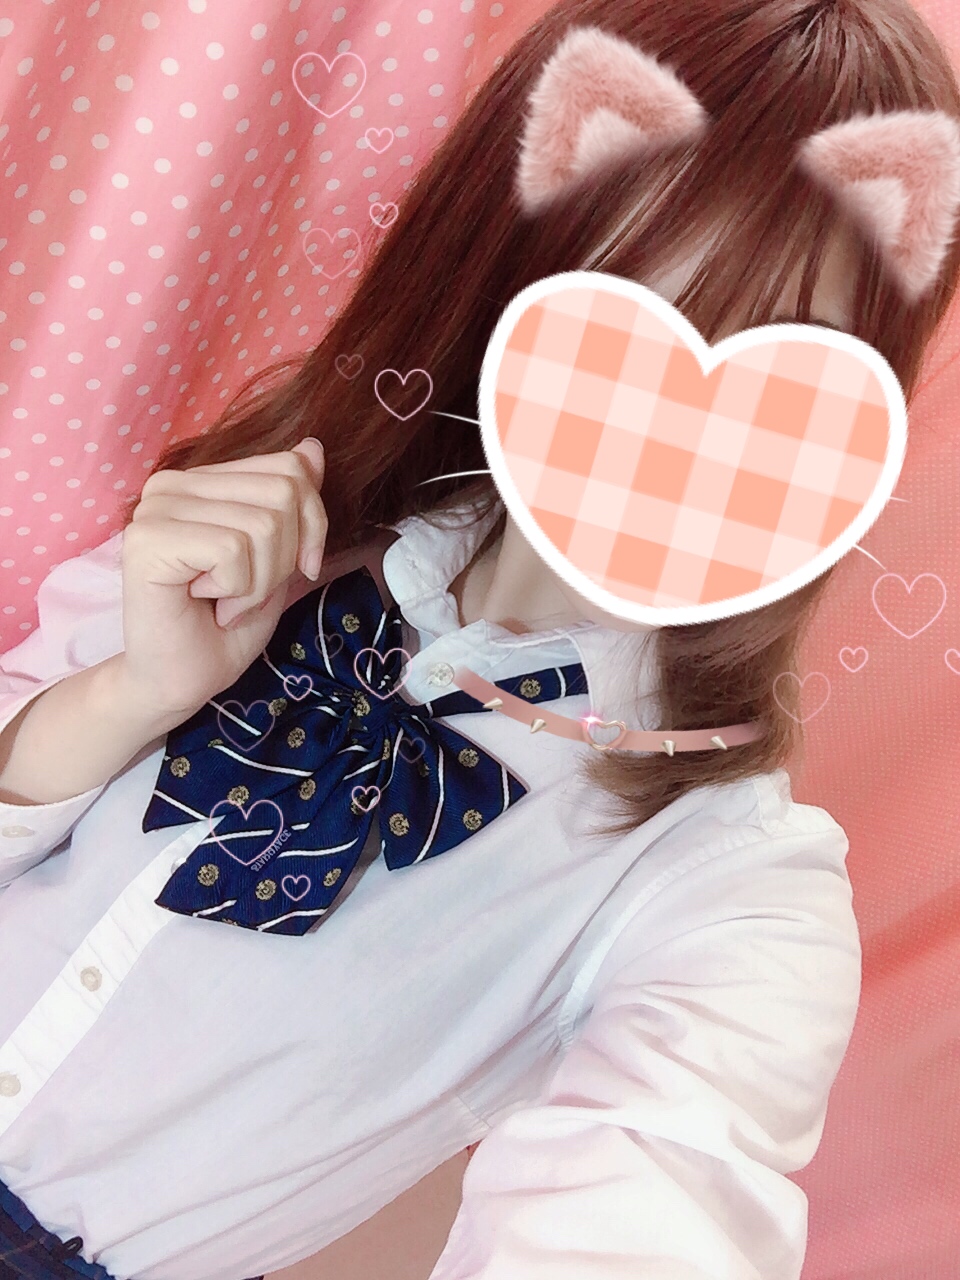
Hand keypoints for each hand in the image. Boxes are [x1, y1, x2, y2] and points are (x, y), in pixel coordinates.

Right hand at [118, 438, 327, 720]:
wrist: (180, 681)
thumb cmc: (225, 627)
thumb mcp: (278, 559)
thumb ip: (291, 504)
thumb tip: (313, 446)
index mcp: (203, 481)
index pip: (290, 468)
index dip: (312, 525)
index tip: (293, 570)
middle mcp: (173, 484)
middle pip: (284, 492)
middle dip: (285, 558)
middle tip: (247, 592)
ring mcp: (155, 508)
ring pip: (264, 524)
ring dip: (259, 582)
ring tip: (225, 602)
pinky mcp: (147, 540)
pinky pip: (233, 549)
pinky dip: (237, 591)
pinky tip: (206, 603)